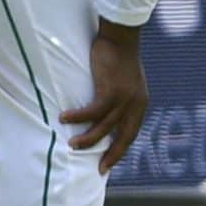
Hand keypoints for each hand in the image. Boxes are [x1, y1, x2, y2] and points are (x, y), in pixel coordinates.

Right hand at [63, 22, 148, 173]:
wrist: (121, 35)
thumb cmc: (119, 55)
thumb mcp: (125, 80)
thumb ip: (120, 97)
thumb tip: (105, 110)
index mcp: (140, 103)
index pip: (131, 132)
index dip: (121, 148)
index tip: (109, 162)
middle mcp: (135, 104)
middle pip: (124, 137)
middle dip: (112, 155)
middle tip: (100, 169)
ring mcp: (124, 98)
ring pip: (104, 127)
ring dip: (87, 139)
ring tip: (72, 146)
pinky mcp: (111, 90)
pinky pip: (93, 111)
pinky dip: (78, 117)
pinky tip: (64, 118)